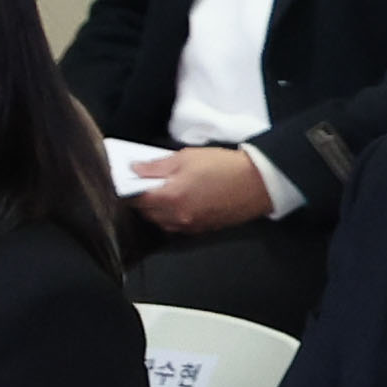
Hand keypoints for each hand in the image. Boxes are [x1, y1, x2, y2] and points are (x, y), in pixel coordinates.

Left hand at [139, 144, 276, 236]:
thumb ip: (156, 166)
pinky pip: (178, 226)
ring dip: (156, 210)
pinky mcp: (204, 229)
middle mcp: (179, 217)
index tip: (126, 181)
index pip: (136, 200)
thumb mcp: (186, 158)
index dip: (128, 190)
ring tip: (162, 193)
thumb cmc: (223, 166)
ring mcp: (192, 226)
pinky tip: (178, 202)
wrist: (259, 182)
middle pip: (147, 214)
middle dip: (141, 200)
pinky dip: (172, 217)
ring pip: (161, 222)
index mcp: (171, 198)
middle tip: (144, 185)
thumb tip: (135, 169)